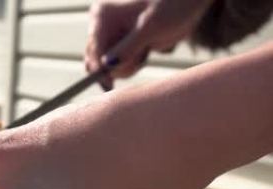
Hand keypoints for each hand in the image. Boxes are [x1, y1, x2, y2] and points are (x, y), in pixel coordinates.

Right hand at [86, 0, 213, 88]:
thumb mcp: (151, 28)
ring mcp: (111, 36)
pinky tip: (146, 51)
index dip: (99, 67)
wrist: (190, 3)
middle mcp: (102, 25)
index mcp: (102, 15)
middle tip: (141, 56)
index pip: (94, 48)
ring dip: (127, 65)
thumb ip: (128, 48)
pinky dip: (131, 65)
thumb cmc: (172, 6)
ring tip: (147, 50)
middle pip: (96, 59)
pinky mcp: (121, 45)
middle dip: (117, 64)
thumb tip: (108, 65)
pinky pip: (118, 65)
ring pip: (107, 65)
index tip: (108, 84)